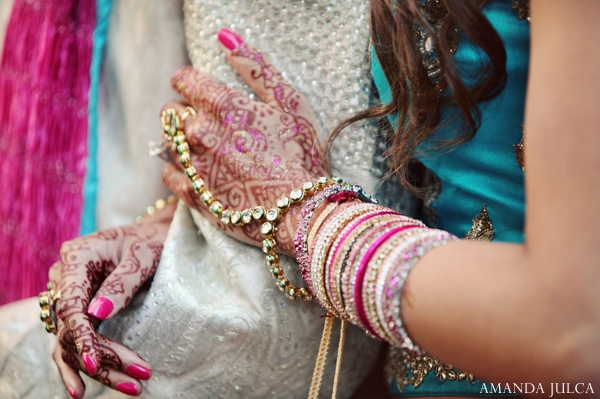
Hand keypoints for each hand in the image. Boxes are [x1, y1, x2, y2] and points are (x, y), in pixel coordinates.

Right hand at [50, 204, 173, 397]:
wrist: (156, 235)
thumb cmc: (152, 240)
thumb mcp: (144, 256)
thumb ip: (122, 283)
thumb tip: (97, 315)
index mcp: (76, 257)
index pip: (70, 304)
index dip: (81, 336)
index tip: (95, 362)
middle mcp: (66, 277)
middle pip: (70, 328)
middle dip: (101, 358)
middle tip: (138, 379)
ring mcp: (70, 293)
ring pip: (71, 339)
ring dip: (97, 368)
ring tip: (131, 388)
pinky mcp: (80, 307)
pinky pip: (73, 339)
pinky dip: (80, 363)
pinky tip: (83, 389)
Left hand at [161, 29, 327, 253]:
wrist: (299, 210)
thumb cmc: (300, 154)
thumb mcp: (289, 102)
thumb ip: (255, 67)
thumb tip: (224, 37)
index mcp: (221, 105)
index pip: (184, 79)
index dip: (190, 82)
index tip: (199, 90)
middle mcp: (200, 132)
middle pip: (172, 111)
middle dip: (186, 113)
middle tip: (213, 127)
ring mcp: (193, 165)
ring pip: (167, 142)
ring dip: (181, 141)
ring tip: (207, 151)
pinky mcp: (192, 195)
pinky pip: (168, 173)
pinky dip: (178, 169)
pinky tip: (199, 172)